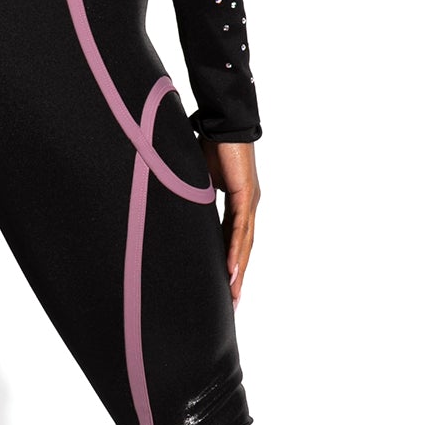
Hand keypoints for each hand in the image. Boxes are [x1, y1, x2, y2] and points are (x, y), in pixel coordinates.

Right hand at [200, 139, 258, 308]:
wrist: (222, 122)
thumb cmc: (209, 144)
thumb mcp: (197, 179)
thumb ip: (192, 196)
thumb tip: (174, 205)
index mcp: (237, 203)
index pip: (233, 239)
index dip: (229, 263)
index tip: (224, 285)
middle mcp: (247, 205)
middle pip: (242, 248)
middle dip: (237, 276)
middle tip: (232, 302)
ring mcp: (249, 201)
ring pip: (243, 243)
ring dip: (237, 270)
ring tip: (232, 294)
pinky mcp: (246, 195)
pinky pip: (240, 228)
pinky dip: (235, 250)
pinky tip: (232, 270)